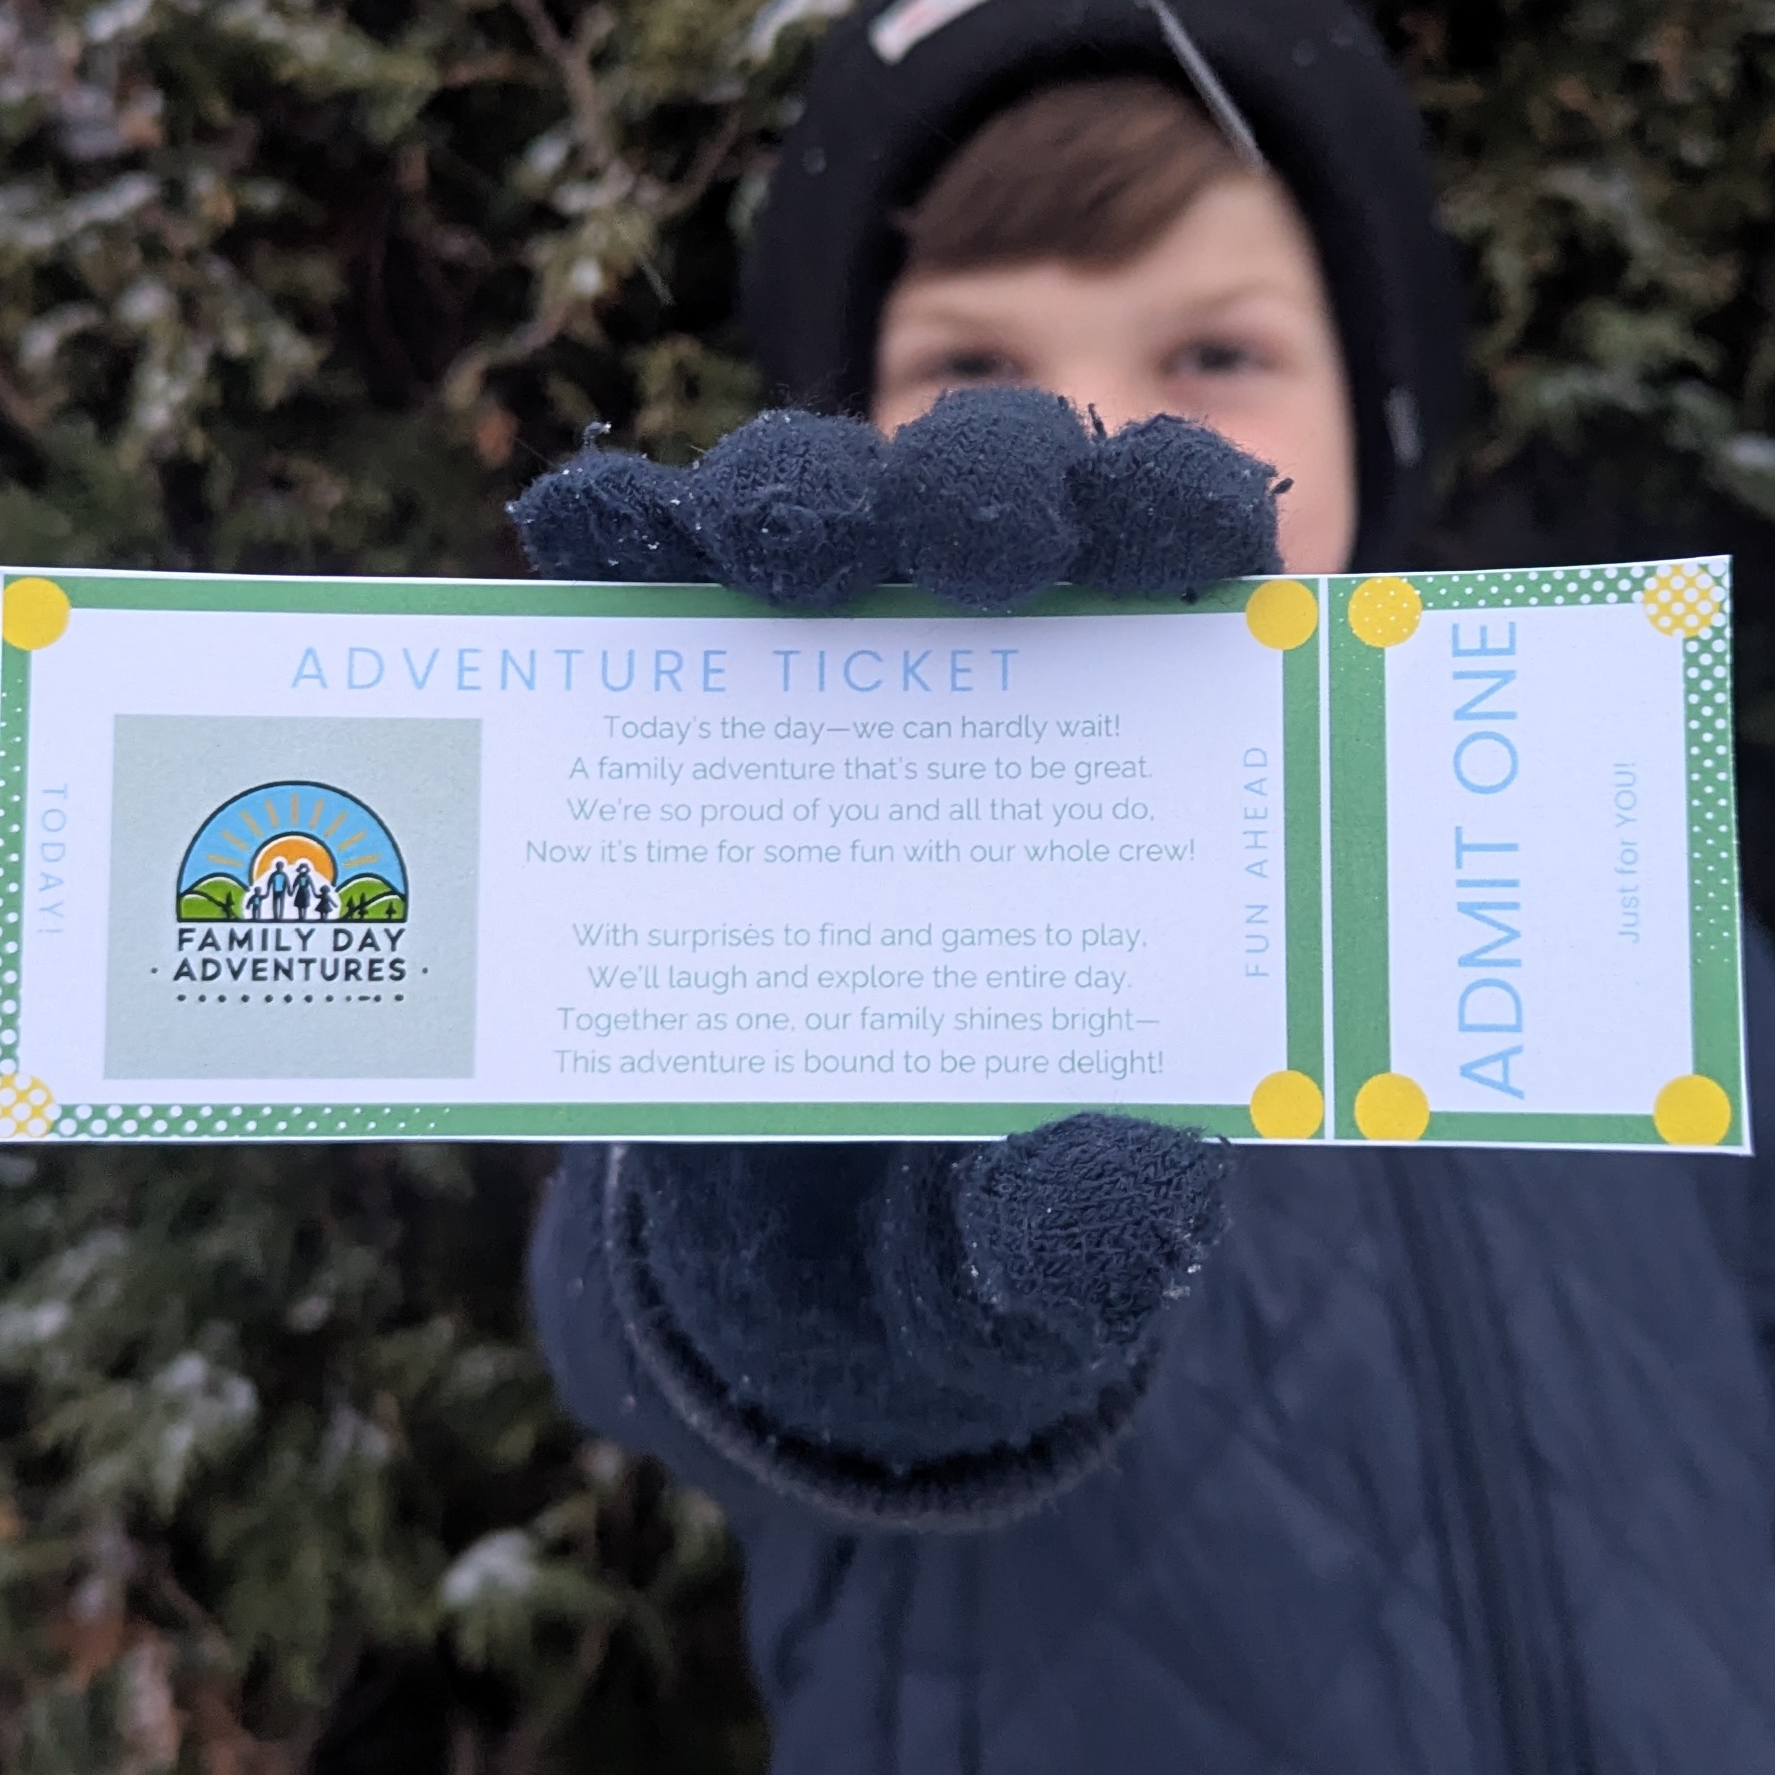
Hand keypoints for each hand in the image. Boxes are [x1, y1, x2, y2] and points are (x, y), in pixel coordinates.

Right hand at [530, 396, 1265, 1504]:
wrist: (796, 1289)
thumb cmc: (977, 1227)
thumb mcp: (1041, 1262)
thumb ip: (1093, 1233)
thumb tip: (1132, 1174)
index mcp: (1138, 757)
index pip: (1190, 570)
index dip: (1189, 509)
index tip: (1196, 533)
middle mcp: (993, 669)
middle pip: (1009, 498)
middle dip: (993, 485)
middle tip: (971, 545)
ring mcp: (826, 675)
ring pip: (830, 511)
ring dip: (804, 496)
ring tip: (769, 548)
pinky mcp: (675, 707)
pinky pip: (640, 593)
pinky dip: (613, 541)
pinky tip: (578, 528)